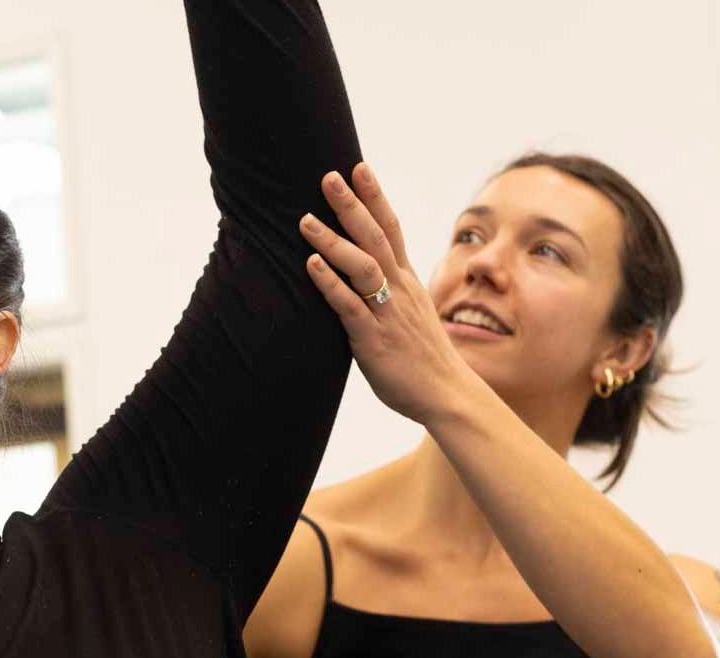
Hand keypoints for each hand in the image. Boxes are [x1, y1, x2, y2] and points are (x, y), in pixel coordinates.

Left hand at [300, 163, 471, 424]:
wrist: (447, 393)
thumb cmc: (423, 357)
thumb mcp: (409, 314)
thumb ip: (387, 293)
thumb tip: (364, 280)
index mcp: (406, 281)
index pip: (391, 228)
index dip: (374, 197)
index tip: (358, 168)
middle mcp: (398, 289)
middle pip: (375, 237)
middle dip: (351, 205)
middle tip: (328, 177)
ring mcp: (387, 311)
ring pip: (361, 266)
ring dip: (333, 241)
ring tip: (305, 220)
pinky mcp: (373, 337)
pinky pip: (349, 305)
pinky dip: (329, 283)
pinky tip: (310, 265)